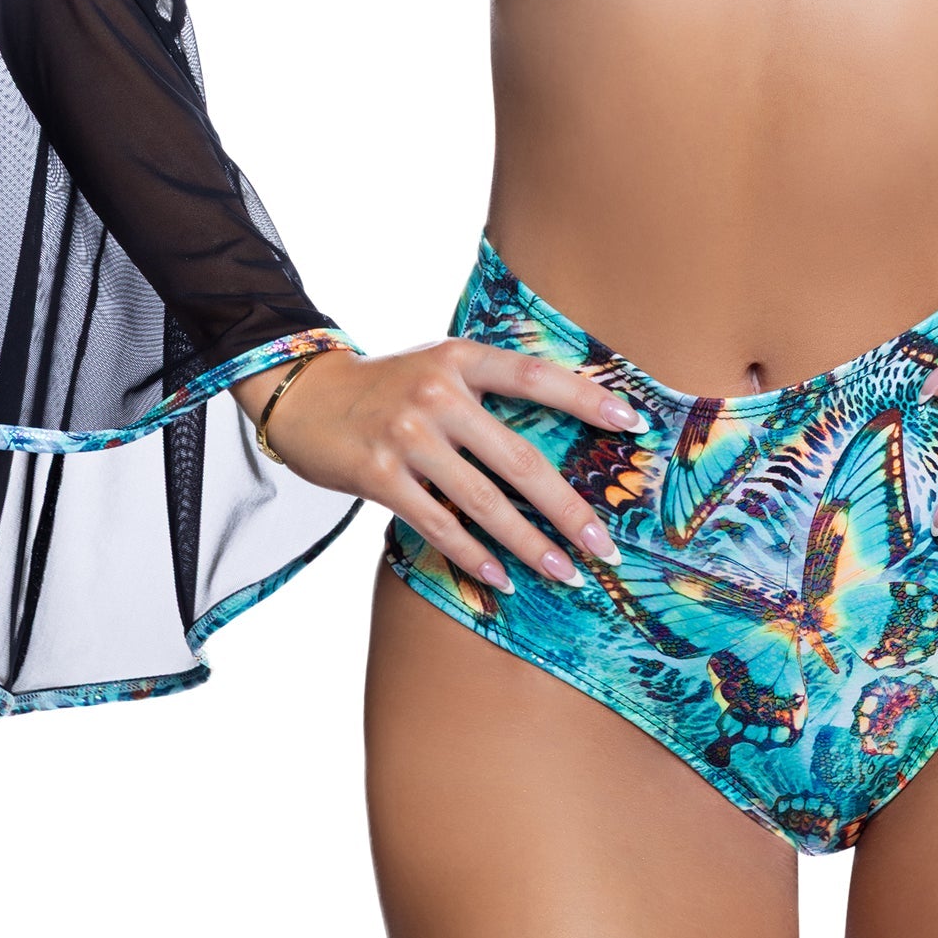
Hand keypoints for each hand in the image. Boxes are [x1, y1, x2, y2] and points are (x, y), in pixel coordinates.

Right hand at [238, 343, 645, 593]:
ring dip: (529, 545)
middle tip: (604, 543)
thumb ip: (488, 389)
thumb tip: (559, 431)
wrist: (304, 396)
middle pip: (519, 459)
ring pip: (484, 502)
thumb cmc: (388, 386)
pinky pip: (439, 525)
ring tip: (566, 572)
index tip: (633, 424)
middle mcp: (437, 394)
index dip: (587, 397)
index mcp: (460, 359)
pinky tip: (502, 579)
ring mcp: (407, 436)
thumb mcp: (439, 366)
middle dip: (568, 508)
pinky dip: (473, 556)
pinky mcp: (380, 475)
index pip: (535, 377)